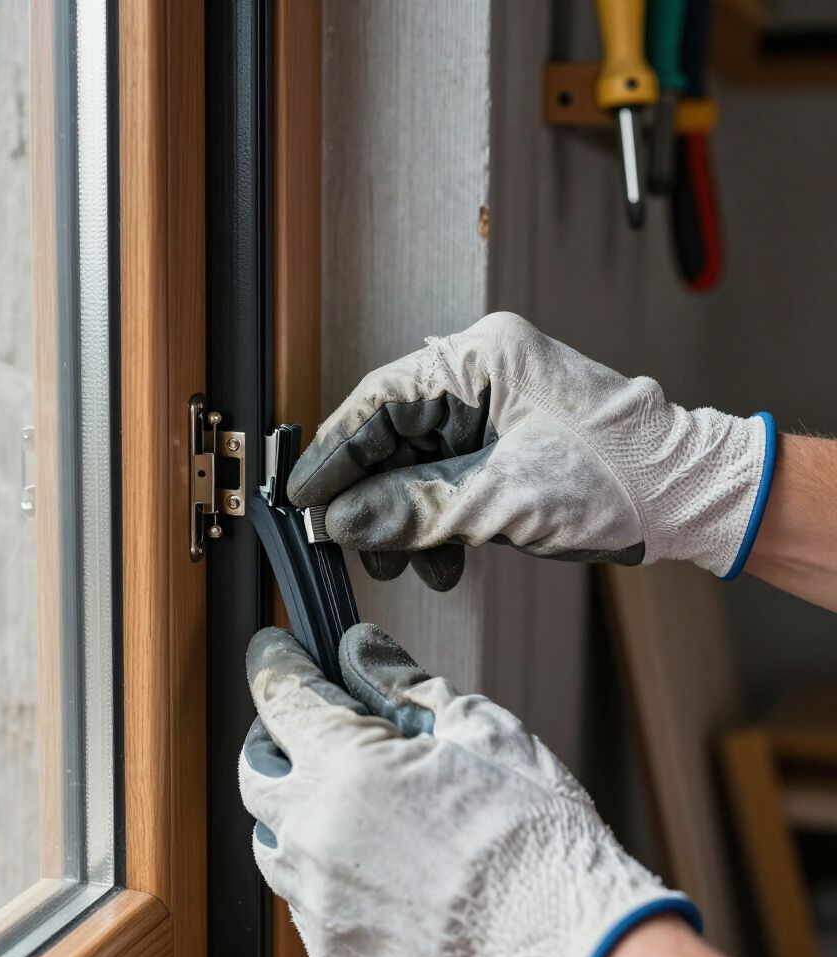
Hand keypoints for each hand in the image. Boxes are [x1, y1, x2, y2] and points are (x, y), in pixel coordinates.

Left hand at [239, 624, 699, 956]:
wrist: (565, 948)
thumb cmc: (532, 839)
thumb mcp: (476, 729)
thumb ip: (402, 684)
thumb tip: (360, 651)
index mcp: (345, 768)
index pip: (280, 697)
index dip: (275, 663)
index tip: (276, 650)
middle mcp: (314, 834)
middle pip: (255, 769)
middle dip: (271, 735)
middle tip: (304, 721)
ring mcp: (319, 900)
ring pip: (270, 837)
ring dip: (291, 805)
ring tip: (338, 794)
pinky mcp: (335, 950)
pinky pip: (302, 897)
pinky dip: (319, 867)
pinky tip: (364, 859)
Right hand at [288, 312, 774, 589]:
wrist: (686, 498)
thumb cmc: (622, 478)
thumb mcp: (504, 500)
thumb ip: (413, 508)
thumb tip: (344, 518)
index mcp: (482, 360)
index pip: (380, 401)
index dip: (335, 453)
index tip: (305, 496)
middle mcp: (482, 373)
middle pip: (393, 433)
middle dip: (371, 495)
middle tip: (349, 540)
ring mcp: (492, 404)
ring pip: (415, 459)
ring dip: (403, 515)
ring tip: (402, 561)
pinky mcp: (502, 437)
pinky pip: (446, 473)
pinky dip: (436, 516)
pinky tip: (440, 556)